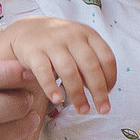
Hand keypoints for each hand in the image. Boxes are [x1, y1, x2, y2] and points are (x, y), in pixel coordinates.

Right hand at [0, 17, 117, 114]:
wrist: (28, 30)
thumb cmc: (61, 44)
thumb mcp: (79, 46)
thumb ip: (91, 63)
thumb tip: (104, 91)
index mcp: (87, 34)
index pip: (106, 57)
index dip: (111, 78)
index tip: (109, 93)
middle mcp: (71, 35)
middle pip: (90, 66)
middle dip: (99, 91)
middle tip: (103, 110)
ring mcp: (52, 42)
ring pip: (69, 71)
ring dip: (78, 94)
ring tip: (83, 110)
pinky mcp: (34, 51)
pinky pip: (44, 72)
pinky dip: (52, 87)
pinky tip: (58, 100)